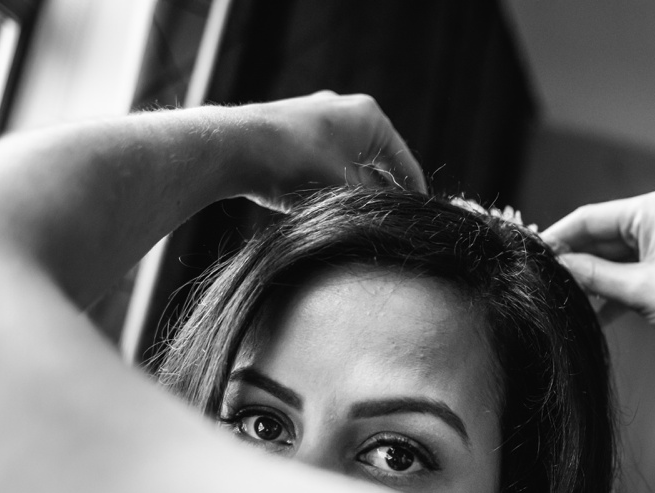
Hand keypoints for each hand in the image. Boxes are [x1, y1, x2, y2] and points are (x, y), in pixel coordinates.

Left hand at [229, 92, 426, 210]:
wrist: (234, 148)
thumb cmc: (296, 167)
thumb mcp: (348, 193)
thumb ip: (376, 202)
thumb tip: (394, 214)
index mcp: (371, 118)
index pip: (405, 165)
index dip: (414, 197)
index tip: (420, 221)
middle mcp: (347, 108)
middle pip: (379, 161)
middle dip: (383, 192)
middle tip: (389, 223)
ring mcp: (318, 115)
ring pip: (350, 160)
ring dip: (355, 189)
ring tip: (357, 218)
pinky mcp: (294, 126)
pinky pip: (326, 158)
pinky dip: (332, 181)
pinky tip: (327, 204)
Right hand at [541, 191, 654, 364]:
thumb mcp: (639, 291)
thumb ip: (593, 275)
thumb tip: (557, 266)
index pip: (591, 217)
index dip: (558, 237)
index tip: (530, 255)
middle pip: (603, 235)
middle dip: (576, 259)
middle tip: (543, 282)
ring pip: (618, 257)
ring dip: (594, 278)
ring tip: (565, 299)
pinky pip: (635, 272)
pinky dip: (616, 290)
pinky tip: (596, 314)